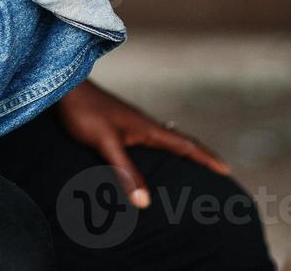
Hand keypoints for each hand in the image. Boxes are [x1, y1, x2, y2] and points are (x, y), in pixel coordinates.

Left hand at [55, 80, 230, 208]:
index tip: (226, 169)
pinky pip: (149, 140)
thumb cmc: (85, 112)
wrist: (64, 89)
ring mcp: (132, 123)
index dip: (205, 157)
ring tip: (190, 167)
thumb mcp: (105, 143)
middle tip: (217, 170)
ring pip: (164, 140)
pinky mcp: (120, 124)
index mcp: (147, 128)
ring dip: (180, 152)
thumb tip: (145, 202)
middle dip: (199, 156)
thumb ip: (125, 171)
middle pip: (179, 142)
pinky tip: (151, 158)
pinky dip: (161, 150)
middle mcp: (144, 125)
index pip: (184, 144)